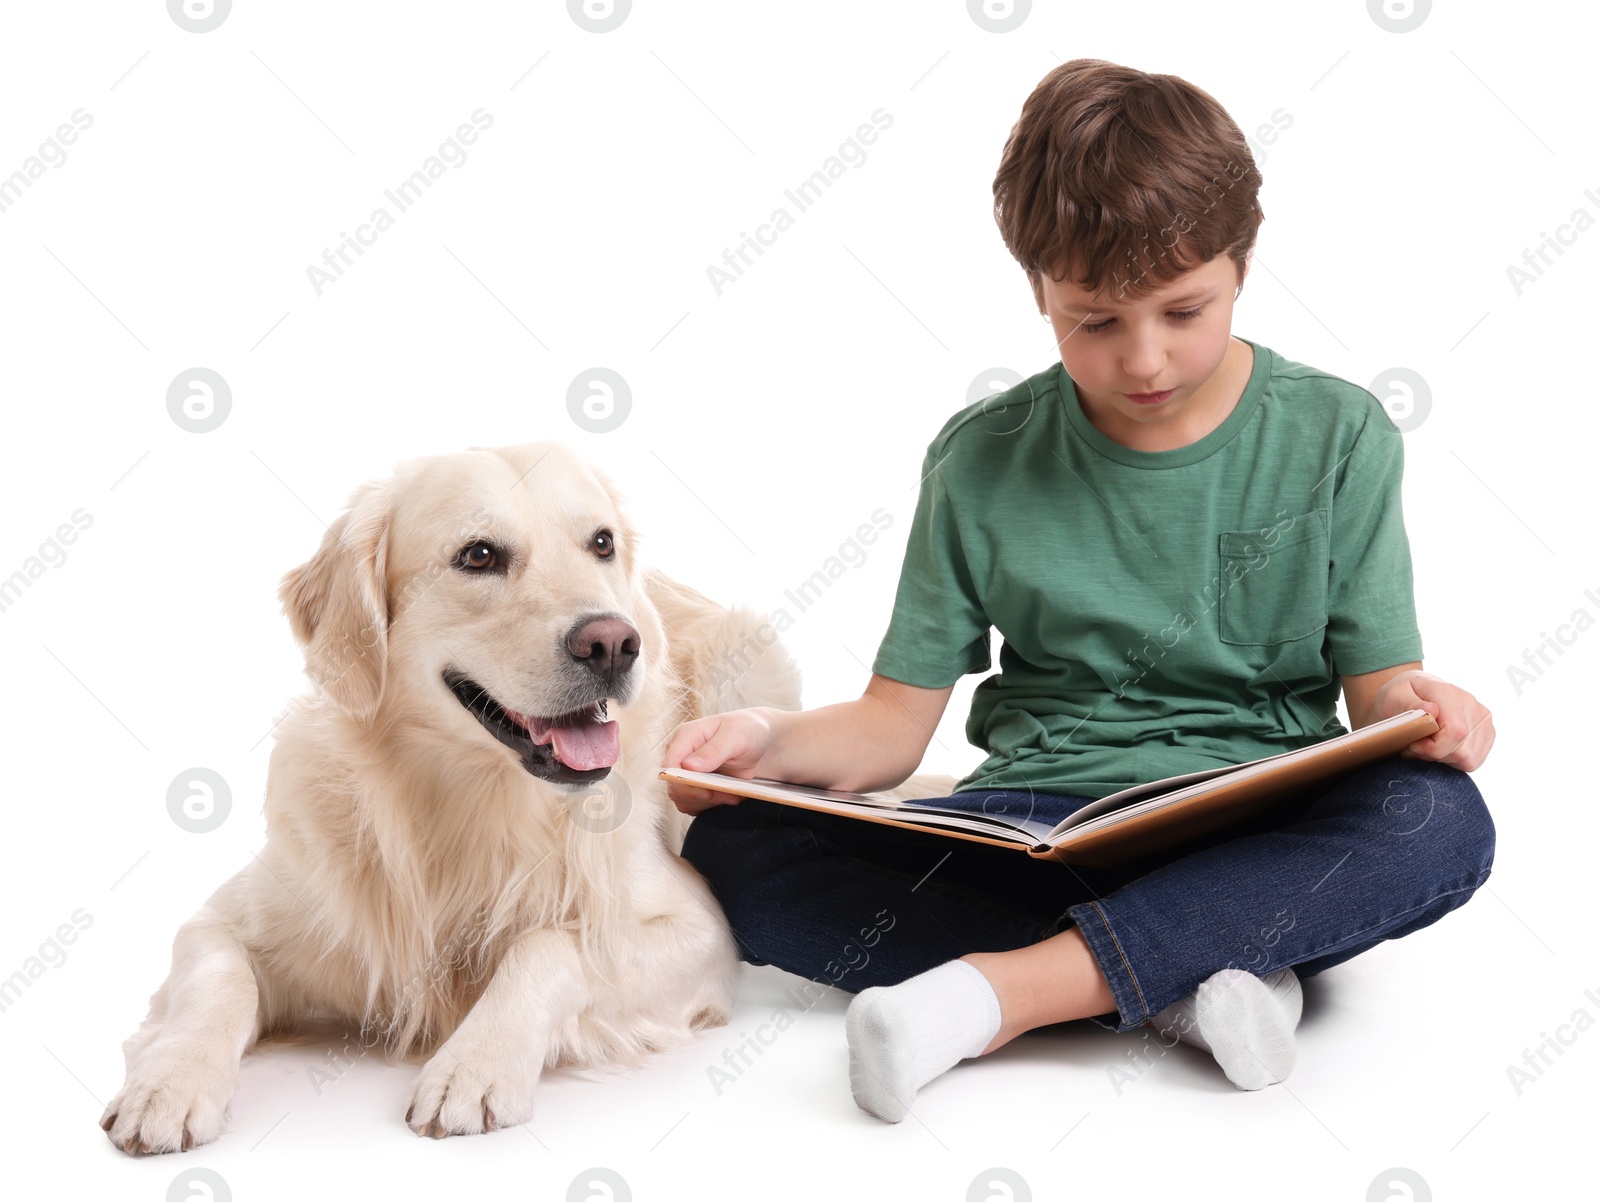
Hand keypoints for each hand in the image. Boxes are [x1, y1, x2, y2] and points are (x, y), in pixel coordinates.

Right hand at [661, 708, 777, 814]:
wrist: (760, 740)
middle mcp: (681, 755)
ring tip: (733, 794)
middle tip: (728, 794)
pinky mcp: (696, 785)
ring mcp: (687, 772)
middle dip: (701, 796)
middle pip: (675, 787)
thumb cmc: (748, 731)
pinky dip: (712, 806)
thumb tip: (688, 766)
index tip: (708, 791)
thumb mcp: (736, 736)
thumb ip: (713, 750)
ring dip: (709, 803)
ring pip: (683, 799)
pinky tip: (729, 796)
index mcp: (685, 737)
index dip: (684, 783)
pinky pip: (694, 804)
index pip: (670, 767)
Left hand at [1374, 670, 1494, 771]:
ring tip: (1426, 745)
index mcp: (1450, 693)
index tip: (1413, 745)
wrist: (1412, 692)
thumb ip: (1410, 704)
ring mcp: (1483, 720)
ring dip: (1443, 759)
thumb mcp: (1393, 696)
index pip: (1456, 732)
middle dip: (1434, 756)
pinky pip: (1473, 761)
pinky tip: (1439, 748)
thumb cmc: (1399, 695)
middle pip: (1462, 751)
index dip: (1433, 748)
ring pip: (1469, 759)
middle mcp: (1472, 705)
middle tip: (1415, 746)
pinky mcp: (1486, 733)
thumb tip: (1432, 711)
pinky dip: (1453, 761)